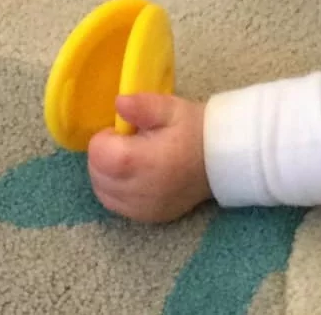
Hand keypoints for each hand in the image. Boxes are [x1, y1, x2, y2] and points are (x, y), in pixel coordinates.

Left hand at [88, 94, 212, 222]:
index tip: (125, 131)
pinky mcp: (149, 218)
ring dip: (107, 175)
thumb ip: (142, 105)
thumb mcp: (172, 108)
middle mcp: (138, 190)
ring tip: (131, 160)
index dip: (105, 138)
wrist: (224, 160)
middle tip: (129, 144)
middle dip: (104, 156)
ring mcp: (143, 208)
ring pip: (103, 192)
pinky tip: (134, 177)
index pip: (98, 153)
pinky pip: (117, 206)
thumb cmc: (196, 130)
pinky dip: (117, 191)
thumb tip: (118, 103)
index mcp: (142, 161)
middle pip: (97, 174)